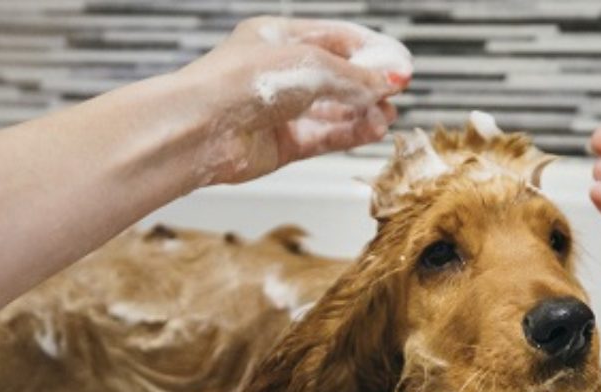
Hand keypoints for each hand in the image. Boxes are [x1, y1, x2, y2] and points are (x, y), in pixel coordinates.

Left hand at [179, 16, 410, 184]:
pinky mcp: (281, 144)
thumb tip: (392, 80)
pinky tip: (372, 131)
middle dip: (370, 85)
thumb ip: (356, 76)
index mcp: (279, 38)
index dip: (372, 52)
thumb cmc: (238, 83)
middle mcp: (279, 72)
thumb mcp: (311, 65)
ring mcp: (280, 110)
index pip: (337, 39)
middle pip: (338, 76)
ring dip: (364, 113)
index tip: (401, 65)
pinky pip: (324, 136)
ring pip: (334, 109)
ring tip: (386, 117)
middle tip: (396, 93)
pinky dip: (350, 134)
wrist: (199, 129)